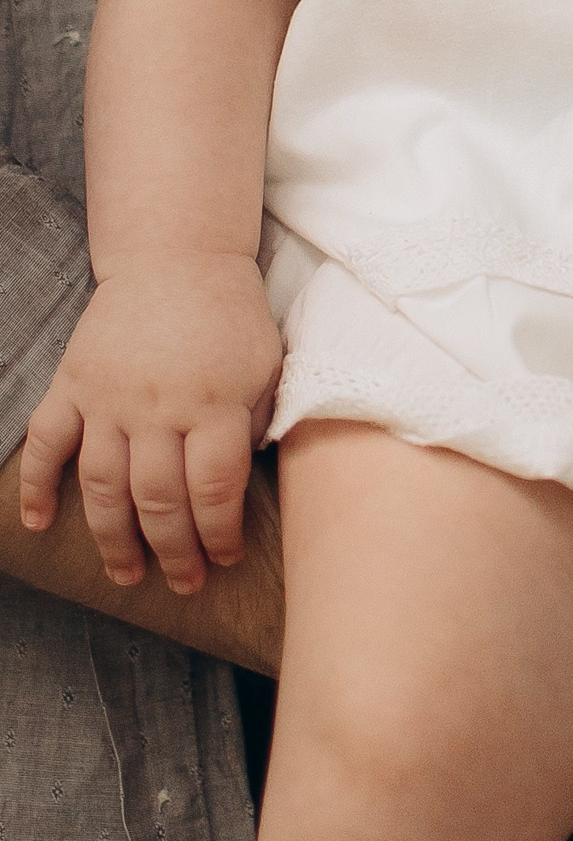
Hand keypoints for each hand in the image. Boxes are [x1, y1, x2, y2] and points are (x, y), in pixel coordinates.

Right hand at [18, 260, 281, 597]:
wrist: (176, 257)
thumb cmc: (231, 316)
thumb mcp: (267, 365)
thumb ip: (258, 423)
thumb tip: (244, 483)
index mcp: (215, 403)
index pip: (215, 489)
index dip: (221, 533)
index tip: (227, 558)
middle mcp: (159, 407)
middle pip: (161, 499)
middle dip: (174, 551)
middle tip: (184, 583)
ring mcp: (110, 398)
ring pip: (105, 486)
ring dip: (114, 538)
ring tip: (127, 575)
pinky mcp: (73, 385)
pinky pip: (48, 442)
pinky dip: (38, 485)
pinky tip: (39, 523)